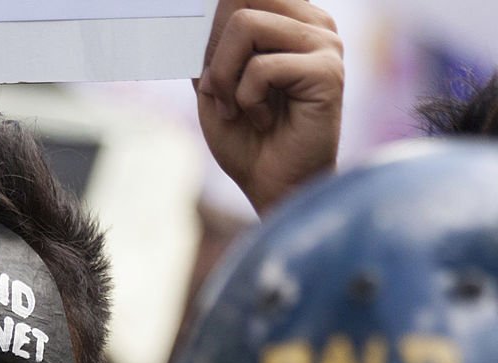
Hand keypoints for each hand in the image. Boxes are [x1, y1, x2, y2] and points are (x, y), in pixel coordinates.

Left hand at [196, 0, 342, 215]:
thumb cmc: (246, 138)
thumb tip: (195, 10)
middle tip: (223, 96)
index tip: (208, 69)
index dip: (210, 27)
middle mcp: (313, 23)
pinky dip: (247, 99)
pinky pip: (261, 67)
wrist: (270, 184)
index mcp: (290, 19)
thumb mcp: (215, 82)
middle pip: (238, 2)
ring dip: (225, 76)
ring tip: (240, 108)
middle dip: (214, 54)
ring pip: (244, 25)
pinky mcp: (328, 71)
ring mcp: (325, 44)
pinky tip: (263, 119)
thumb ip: (211, 43)